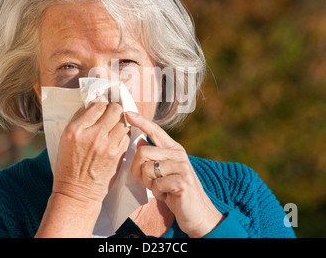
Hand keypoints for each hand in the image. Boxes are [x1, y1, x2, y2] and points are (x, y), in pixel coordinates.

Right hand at [52, 102, 130, 204]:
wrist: (77, 191)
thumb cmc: (69, 165)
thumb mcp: (64, 139)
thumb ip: (79, 119)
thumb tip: (94, 104)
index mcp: (76, 130)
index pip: (98, 105)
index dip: (102, 102)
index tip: (102, 105)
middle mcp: (93, 135)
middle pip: (115, 109)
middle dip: (114, 108)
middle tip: (112, 111)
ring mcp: (108, 145)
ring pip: (124, 121)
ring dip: (121, 119)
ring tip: (115, 123)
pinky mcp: (118, 154)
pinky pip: (127, 134)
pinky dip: (123, 132)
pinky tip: (117, 135)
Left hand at [126, 111, 223, 237]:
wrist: (197, 213)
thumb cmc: (175, 192)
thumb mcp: (163, 172)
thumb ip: (153, 157)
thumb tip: (139, 140)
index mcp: (173, 148)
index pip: (155, 130)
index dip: (141, 121)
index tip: (128, 113)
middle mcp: (178, 153)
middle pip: (143, 151)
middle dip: (138, 171)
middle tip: (149, 182)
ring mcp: (182, 166)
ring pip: (148, 168)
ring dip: (149, 184)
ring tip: (161, 189)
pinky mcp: (183, 181)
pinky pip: (156, 184)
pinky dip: (157, 193)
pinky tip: (167, 195)